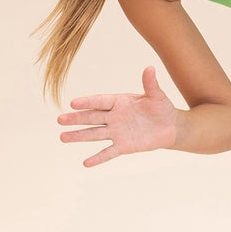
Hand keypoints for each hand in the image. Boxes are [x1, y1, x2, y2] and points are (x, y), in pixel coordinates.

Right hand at [56, 65, 177, 167]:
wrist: (170, 127)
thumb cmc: (161, 108)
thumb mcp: (157, 95)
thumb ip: (151, 84)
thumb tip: (150, 68)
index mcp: (119, 101)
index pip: (100, 101)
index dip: (88, 102)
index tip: (73, 103)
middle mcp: (114, 117)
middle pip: (92, 117)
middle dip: (76, 119)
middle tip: (60, 120)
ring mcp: (117, 132)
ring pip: (94, 134)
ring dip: (79, 136)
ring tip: (63, 137)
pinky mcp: (123, 146)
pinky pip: (108, 152)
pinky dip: (98, 158)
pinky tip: (86, 163)